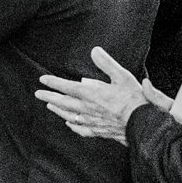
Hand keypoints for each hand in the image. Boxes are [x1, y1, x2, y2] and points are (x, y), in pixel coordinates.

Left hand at [36, 47, 167, 143]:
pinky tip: (69, 123)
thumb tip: (94, 51)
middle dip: (49, 96)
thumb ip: (106, 63)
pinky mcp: (98, 131)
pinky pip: (80, 129)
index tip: (42, 79)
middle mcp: (87, 108)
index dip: (53, 82)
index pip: (66, 86)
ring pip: (69, 116)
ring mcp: (92, 121)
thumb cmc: (135, 100)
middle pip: (63, 102)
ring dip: (57, 110)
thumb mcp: (122, 76)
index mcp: (91, 94)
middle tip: (38, 93)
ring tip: (49, 105)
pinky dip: (72, 125)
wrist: (143, 125)